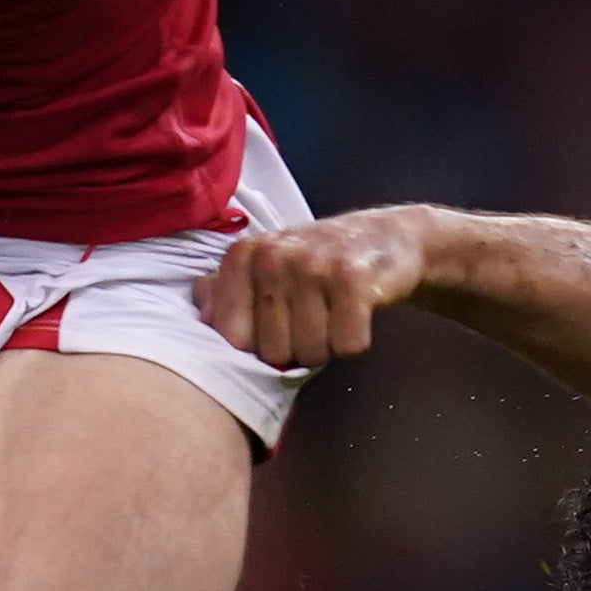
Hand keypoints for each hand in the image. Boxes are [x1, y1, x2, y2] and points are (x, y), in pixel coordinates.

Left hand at [201, 205, 432, 367]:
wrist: (390, 238)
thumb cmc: (319, 263)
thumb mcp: (268, 268)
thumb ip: (226, 292)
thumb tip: (201, 314)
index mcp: (244, 255)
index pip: (233, 339)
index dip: (259, 348)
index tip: (277, 326)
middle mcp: (273, 255)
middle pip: (274, 353)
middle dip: (298, 349)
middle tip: (314, 317)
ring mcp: (313, 264)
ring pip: (312, 353)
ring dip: (328, 346)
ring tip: (335, 314)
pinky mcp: (353, 278)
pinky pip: (347, 345)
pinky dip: (355, 341)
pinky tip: (357, 314)